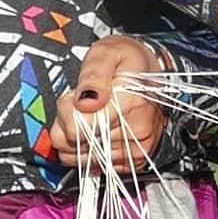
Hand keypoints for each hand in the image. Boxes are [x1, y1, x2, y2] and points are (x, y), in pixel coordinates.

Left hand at [49, 35, 167, 170]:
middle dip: (68, 125)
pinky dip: (89, 151)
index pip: (74, 128)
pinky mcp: (135, 161)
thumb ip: (93, 73)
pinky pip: (93, 166)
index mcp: (130, 101)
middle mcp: (137, 129)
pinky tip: (99, 131)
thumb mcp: (106, 52)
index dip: (66, 110)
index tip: (76, 95)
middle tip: (84, 105)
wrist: (151, 73)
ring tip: (93, 116)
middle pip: (74, 145)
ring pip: (80, 158)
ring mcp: (137, 148)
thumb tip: (86, 101)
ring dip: (77, 139)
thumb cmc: (125, 61)